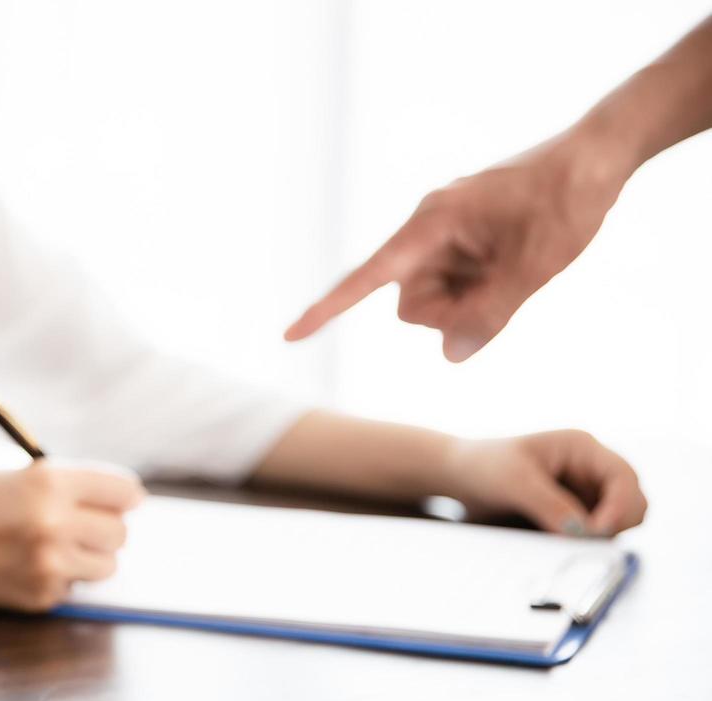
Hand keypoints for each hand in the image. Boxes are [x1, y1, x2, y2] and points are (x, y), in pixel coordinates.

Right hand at [0, 463, 144, 610]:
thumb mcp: (18, 478)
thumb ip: (68, 488)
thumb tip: (121, 504)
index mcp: (49, 482)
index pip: (123, 491)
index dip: (125, 496)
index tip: (124, 501)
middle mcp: (54, 523)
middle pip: (120, 532)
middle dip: (106, 528)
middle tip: (85, 525)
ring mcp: (48, 565)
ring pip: (106, 565)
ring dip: (89, 557)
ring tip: (55, 546)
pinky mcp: (39, 596)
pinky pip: (73, 587)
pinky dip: (59, 579)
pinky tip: (24, 566)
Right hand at [284, 134, 631, 360]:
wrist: (599, 155)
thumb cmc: (567, 200)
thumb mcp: (536, 265)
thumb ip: (489, 315)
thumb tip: (450, 357)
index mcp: (431, 224)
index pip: (367, 277)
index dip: (328, 310)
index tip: (289, 336)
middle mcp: (428, 229)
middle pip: (410, 302)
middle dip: (451, 313)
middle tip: (506, 293)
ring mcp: (446, 235)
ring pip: (435, 298)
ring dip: (472, 301)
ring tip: (518, 272)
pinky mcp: (464, 239)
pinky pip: (456, 283)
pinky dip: (482, 288)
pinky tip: (516, 263)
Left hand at [442, 430, 645, 535]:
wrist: (459, 477)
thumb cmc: (483, 466)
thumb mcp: (514, 482)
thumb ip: (550, 505)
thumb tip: (583, 530)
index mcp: (582, 449)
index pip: (624, 477)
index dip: (619, 505)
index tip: (596, 530)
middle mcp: (591, 470)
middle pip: (633, 502)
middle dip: (615, 524)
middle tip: (581, 541)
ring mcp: (585, 494)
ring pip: (617, 523)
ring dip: (600, 537)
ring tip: (561, 541)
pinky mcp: (574, 515)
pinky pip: (594, 535)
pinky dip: (584, 545)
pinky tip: (556, 545)